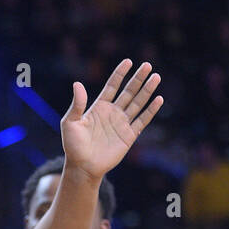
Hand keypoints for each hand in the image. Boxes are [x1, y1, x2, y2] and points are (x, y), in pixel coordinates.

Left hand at [61, 60, 162, 179]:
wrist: (82, 167)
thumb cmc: (73, 146)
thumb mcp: (70, 123)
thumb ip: (76, 105)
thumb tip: (77, 84)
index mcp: (99, 107)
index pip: (112, 86)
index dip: (120, 74)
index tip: (128, 61)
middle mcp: (113, 113)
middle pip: (128, 91)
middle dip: (138, 78)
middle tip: (148, 65)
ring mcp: (122, 124)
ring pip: (138, 103)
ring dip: (147, 90)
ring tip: (156, 77)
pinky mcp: (129, 136)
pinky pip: (142, 121)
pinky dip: (150, 110)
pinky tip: (158, 99)